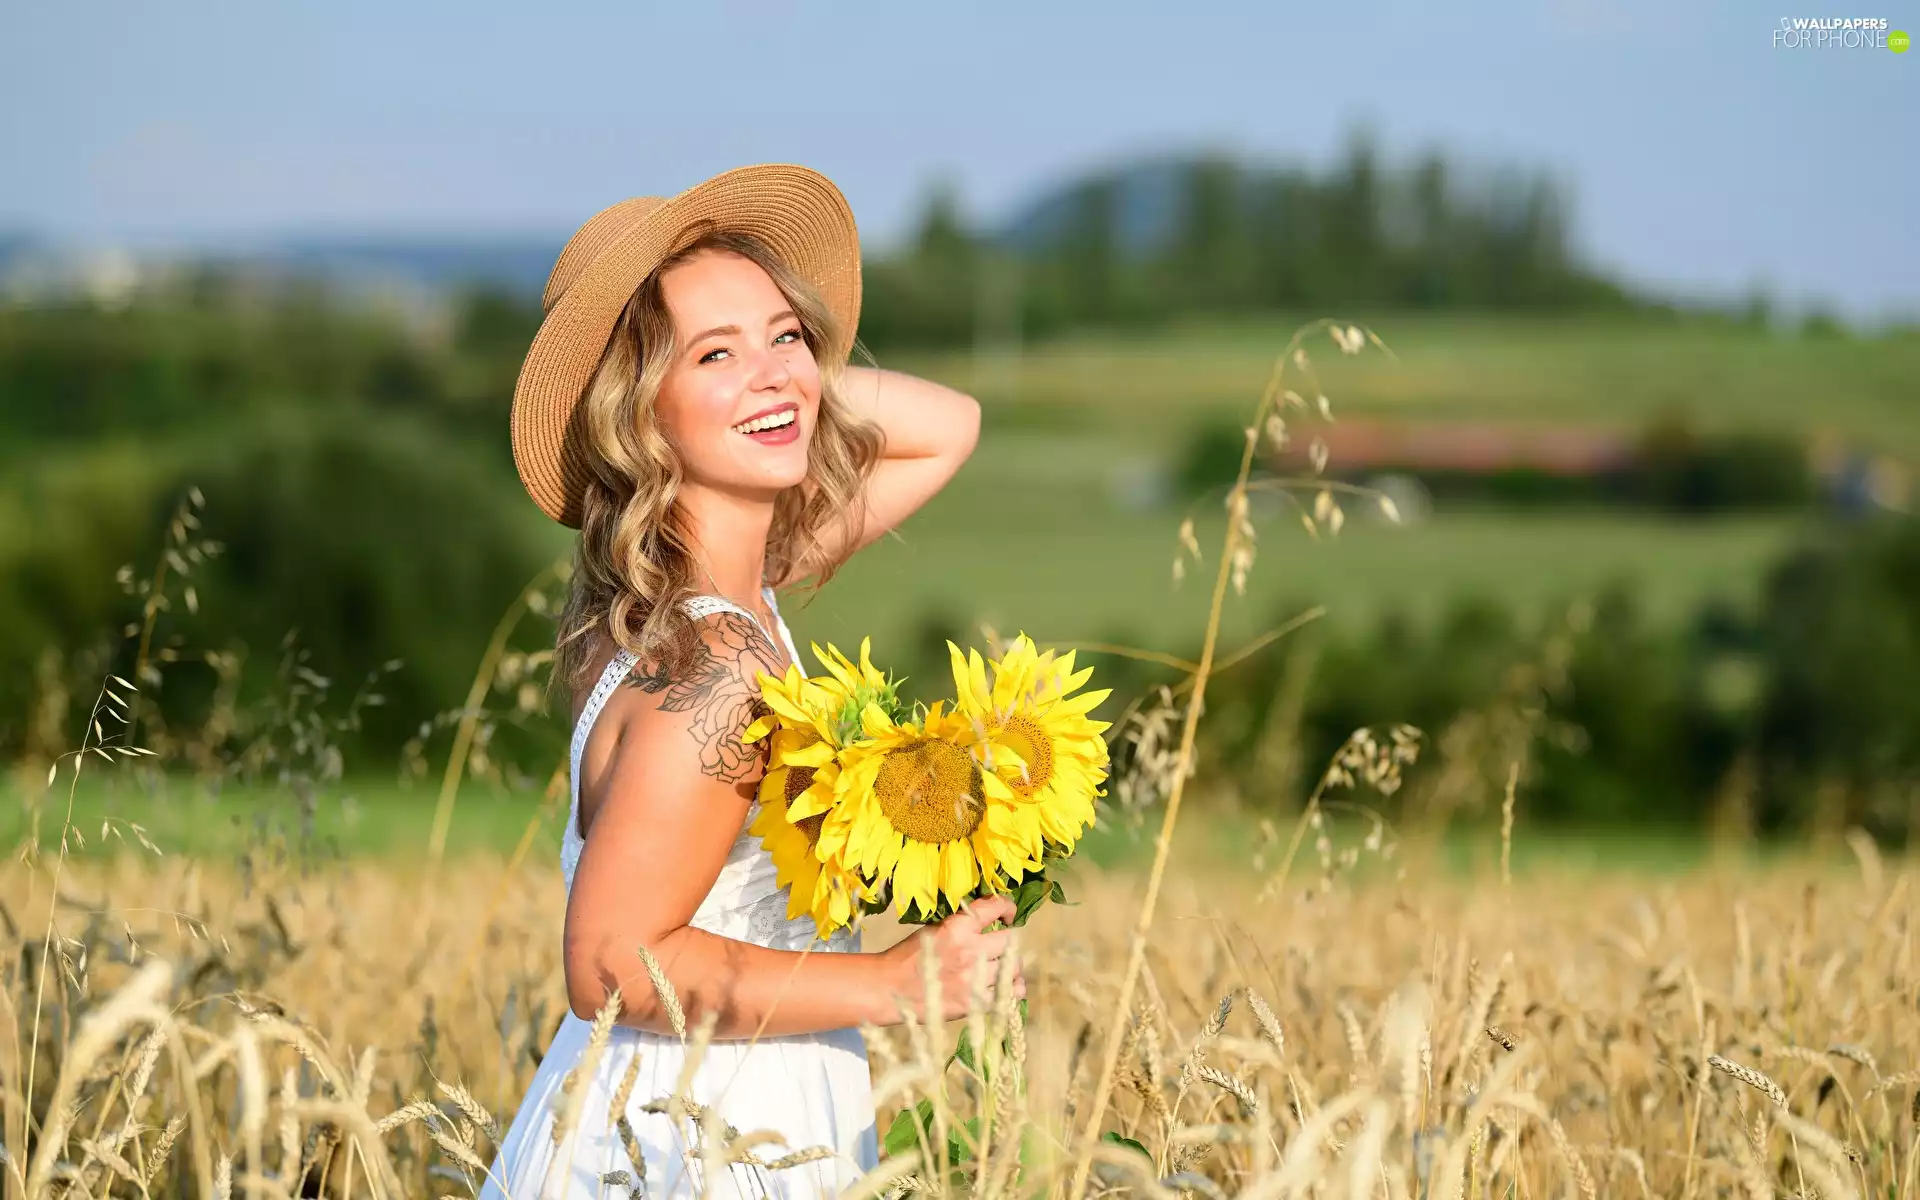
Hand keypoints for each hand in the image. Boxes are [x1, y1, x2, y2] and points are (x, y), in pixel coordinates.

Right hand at [883, 895, 1025, 1021]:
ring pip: (1013, 967)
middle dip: (1007, 942)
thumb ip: (961, 927)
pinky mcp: (975, 1002)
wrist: (889, 989)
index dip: (1007, 908)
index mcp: (957, 927)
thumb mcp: (933, 931)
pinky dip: (1011, 990)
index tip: (1008, 914)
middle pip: (1010, 940)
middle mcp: (970, 950)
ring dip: (1010, 967)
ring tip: (1002, 969)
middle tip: (1000, 948)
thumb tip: (987, 922)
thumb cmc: (907, 958)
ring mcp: (975, 977)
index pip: (994, 907)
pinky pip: (1010, 994)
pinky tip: (1004, 988)